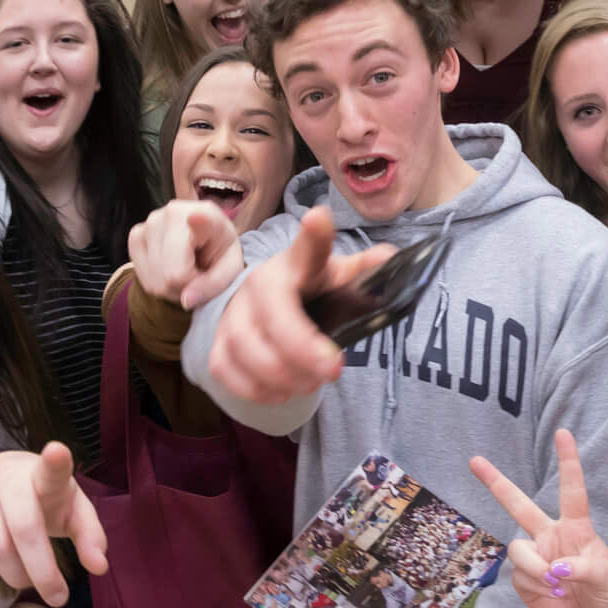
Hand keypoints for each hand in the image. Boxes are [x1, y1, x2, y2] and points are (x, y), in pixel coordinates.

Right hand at [0, 441, 108, 607]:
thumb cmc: (41, 498)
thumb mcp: (71, 510)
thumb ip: (90, 536)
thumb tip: (99, 567)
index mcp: (43, 474)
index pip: (50, 468)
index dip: (55, 461)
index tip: (57, 451)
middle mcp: (7, 476)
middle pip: (23, 529)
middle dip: (43, 572)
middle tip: (59, 596)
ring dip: (16, 576)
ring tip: (28, 579)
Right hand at [128, 198, 242, 310]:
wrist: (204, 240)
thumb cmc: (221, 254)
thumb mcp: (230, 271)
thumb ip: (212, 285)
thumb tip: (186, 301)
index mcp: (207, 215)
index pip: (199, 222)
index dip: (198, 221)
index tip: (197, 216)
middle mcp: (172, 212)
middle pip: (172, 274)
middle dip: (187, 287)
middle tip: (199, 276)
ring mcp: (150, 223)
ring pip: (156, 280)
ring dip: (173, 288)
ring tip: (187, 273)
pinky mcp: (136, 235)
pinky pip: (143, 277)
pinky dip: (158, 284)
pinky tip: (170, 271)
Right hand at [205, 206, 394, 406]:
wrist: (266, 308)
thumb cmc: (309, 292)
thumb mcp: (336, 279)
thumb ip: (363, 272)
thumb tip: (390, 257)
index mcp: (296, 265)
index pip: (307, 249)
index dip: (314, 235)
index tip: (319, 217)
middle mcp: (259, 284)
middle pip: (273, 315)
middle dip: (303, 350)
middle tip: (333, 370)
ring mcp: (233, 315)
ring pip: (247, 349)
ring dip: (284, 375)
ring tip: (310, 382)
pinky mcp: (217, 345)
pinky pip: (228, 373)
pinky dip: (259, 390)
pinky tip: (283, 390)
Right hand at [478, 429, 607, 607]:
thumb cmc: (607, 592)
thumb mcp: (607, 578)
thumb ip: (584, 568)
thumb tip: (555, 567)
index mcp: (576, 527)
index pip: (572, 491)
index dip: (568, 462)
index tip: (563, 434)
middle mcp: (550, 536)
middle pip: (519, 505)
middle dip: (496, 483)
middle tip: (475, 461)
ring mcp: (535, 556)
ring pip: (518, 550)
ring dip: (536, 568)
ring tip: (558, 585)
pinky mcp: (523, 580)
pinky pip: (519, 576)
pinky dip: (536, 587)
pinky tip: (552, 595)